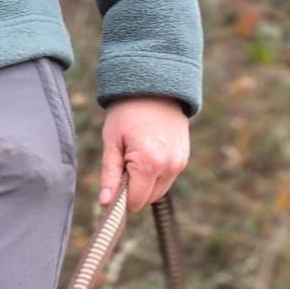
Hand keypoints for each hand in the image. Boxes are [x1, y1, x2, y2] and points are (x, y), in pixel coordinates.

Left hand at [99, 97, 189, 211]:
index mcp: (149, 164)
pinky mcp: (184, 159)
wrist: (155, 84)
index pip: (135, 202)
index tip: (114, 182)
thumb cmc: (127, 111)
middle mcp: (168, 167)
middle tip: (126, 161)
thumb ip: (109, 176)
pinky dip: (156, 174)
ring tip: (138, 154)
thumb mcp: (112, 142)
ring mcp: (179, 164)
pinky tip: (149, 152)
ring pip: (158, 192)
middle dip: (133, 189)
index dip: (121, 198)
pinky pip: (166, 179)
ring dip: (145, 183)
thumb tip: (105, 204)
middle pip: (147, 200)